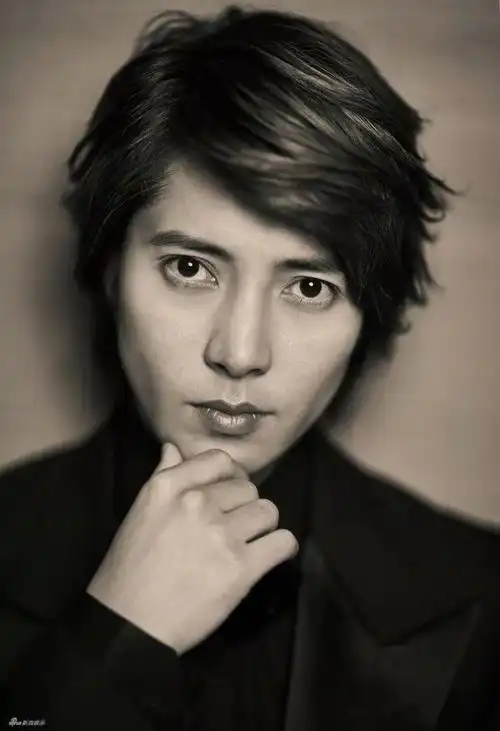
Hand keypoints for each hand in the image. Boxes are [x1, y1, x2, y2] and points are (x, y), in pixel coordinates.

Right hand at [87, 444, 297, 653]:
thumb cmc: (130, 569)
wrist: (130, 625)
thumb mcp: (140, 512)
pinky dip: (280, 548)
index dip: (229, 476)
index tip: (227, 493)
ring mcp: (221, 534)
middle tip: (230, 529)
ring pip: (268, 512)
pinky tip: (267, 556)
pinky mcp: (242, 567)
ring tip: (247, 544)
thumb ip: (163, 476)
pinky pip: (283, 542)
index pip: (220, 460)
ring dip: (261, 527)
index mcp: (168, 487)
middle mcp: (197, 503)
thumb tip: (174, 448)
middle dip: (243, 507)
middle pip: (248, 489)